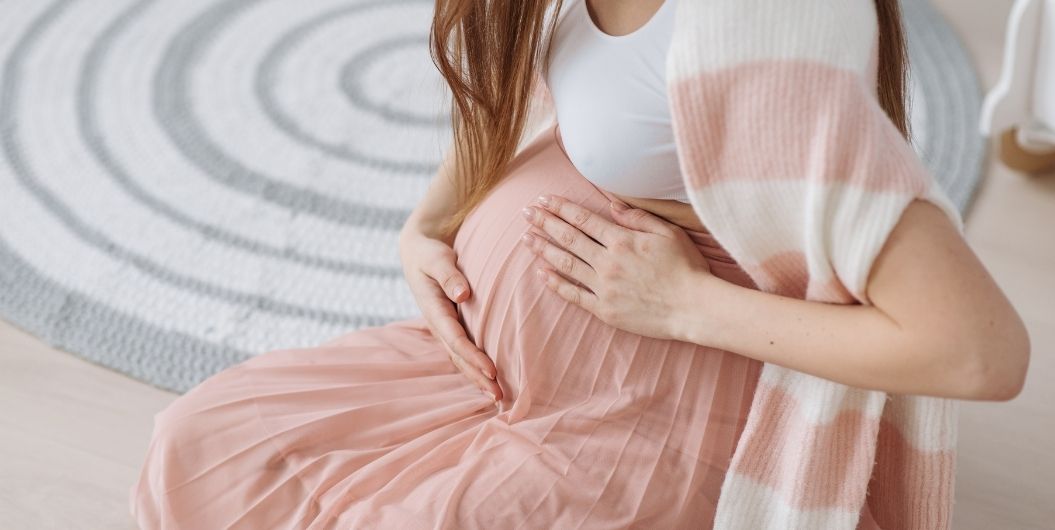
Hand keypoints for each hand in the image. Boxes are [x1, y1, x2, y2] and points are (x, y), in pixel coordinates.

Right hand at [398, 229, 501, 401]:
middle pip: (459, 357)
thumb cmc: (430, 253)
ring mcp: (444, 327)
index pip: (456, 339)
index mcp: (434, 310)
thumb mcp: (436, 258)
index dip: (474, 356)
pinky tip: (490, 379)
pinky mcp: (451, 326)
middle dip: (478, 378)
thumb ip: (449, 274)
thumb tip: (462, 295)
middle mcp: (438, 324)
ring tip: (498, 397)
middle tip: (499, 397)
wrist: (418, 252)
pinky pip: (463, 351)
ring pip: (460, 359)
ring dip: (477, 378)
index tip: (493, 371)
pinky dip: (475, 367)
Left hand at [520, 194, 714, 340]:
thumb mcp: (668, 233)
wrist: (693, 308)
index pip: (583, 219)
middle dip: (545, 223)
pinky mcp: (604, 310)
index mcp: (622, 240)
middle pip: (568, 238)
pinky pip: (574, 295)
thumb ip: (638, 217)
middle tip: (525, 213)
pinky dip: (556, 283)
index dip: (560, 208)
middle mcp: (608, 262)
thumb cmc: (686, 268)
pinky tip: (542, 273)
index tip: (543, 200)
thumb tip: (612, 204)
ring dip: (544, 250)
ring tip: (527, 238)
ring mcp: (604, 287)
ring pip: (566, 264)